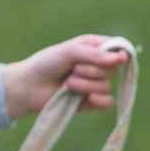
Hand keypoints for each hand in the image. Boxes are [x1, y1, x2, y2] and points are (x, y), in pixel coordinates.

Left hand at [2, 34, 128, 119]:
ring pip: (106, 86)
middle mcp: (96, 65)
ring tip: (67, 84)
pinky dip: (98, 100)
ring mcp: (94, 84)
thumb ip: (95, 54)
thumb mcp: (70, 52)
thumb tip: (120, 58)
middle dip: (93, 70)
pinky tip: (87, 99)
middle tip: (73, 69)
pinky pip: (107, 102)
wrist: (28, 87)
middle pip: (113, 69)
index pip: (117, 48)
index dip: (119, 54)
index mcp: (93, 48)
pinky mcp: (90, 102)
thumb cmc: (46, 63)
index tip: (116, 58)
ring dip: (86, 85)